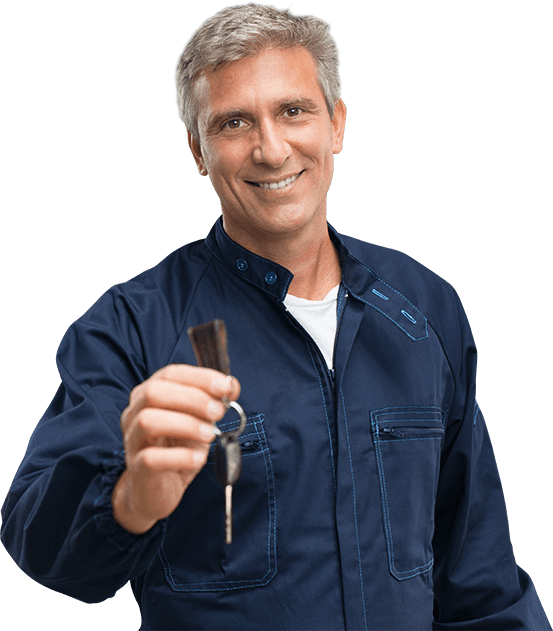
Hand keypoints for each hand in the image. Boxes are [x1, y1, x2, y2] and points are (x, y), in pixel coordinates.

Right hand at [112, 364, 239, 533]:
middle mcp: (134, 413)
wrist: (156, 489)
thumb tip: (232, 387)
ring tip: (210, 435)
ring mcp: (132, 441)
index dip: (200, 377)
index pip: (170, 374)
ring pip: (147, 421)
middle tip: (218, 412)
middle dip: (192, 398)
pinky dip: (179, 456)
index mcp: (149, 395)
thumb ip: (212, 402)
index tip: (227, 387)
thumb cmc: (177, 448)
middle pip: (154, 392)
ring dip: (185, 424)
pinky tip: (198, 458)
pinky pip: (151, 458)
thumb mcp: (198, 421)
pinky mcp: (137, 468)